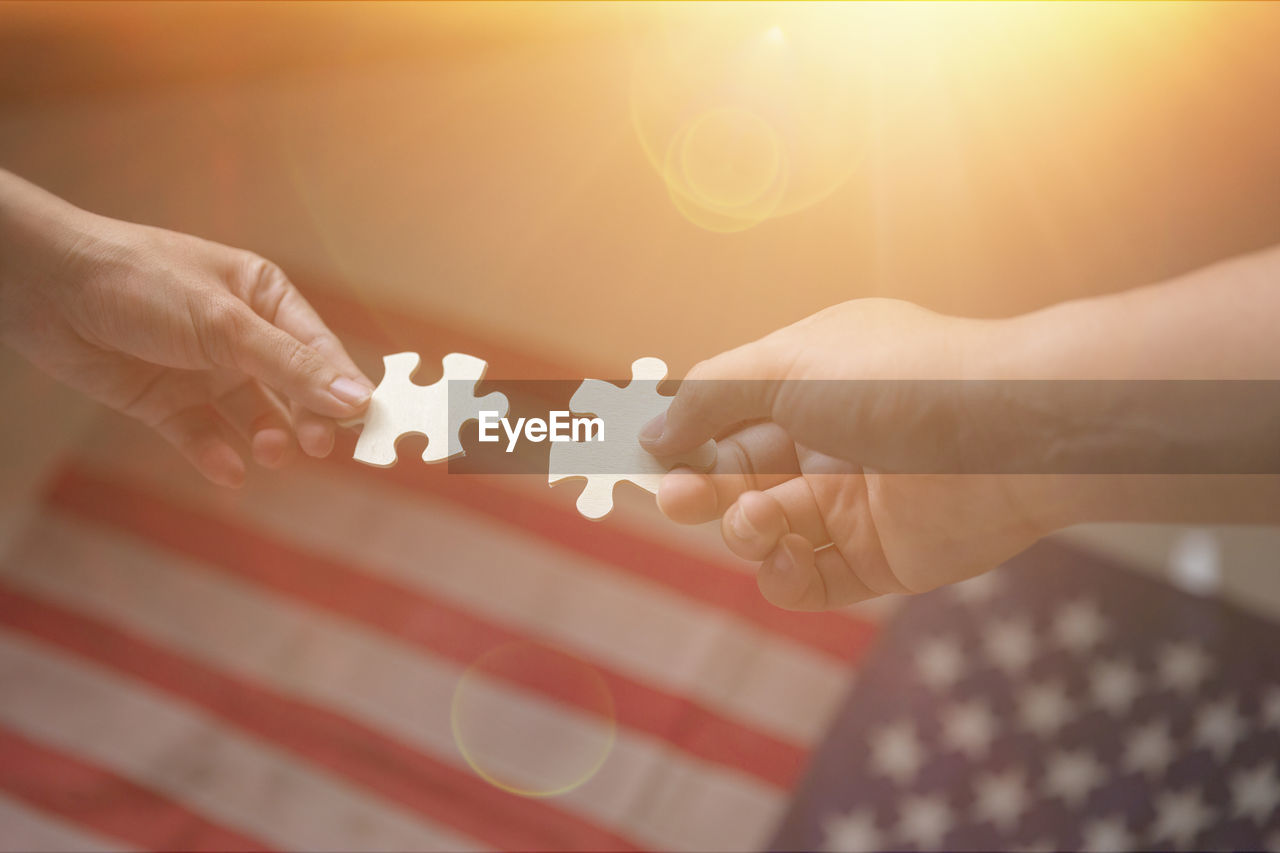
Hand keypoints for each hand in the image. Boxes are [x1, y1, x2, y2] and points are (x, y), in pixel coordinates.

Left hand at [0, 172, 372, 486]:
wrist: (44, 287)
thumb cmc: (141, 282)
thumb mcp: (225, 323)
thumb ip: (291, 366)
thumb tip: (356, 399)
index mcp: (265, 297)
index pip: (320, 350)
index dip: (343, 388)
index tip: (364, 425)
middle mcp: (240, 334)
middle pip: (293, 388)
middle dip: (306, 419)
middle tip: (313, 446)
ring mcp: (202, 369)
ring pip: (253, 416)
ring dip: (267, 438)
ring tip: (270, 453)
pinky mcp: (165, 400)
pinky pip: (204, 435)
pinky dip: (218, 454)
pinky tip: (228, 468)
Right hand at [640, 298, 1064, 610]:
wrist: (1009, 433)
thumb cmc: (897, 380)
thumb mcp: (787, 365)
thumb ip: (708, 398)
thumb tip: (651, 432)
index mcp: (809, 384)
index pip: (724, 416)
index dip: (678, 438)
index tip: (628, 455)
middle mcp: (828, 443)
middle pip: (735, 479)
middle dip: (698, 490)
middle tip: (673, 499)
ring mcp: (853, 503)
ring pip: (764, 532)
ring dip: (743, 530)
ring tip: (757, 521)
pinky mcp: (879, 560)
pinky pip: (807, 581)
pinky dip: (781, 574)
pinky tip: (783, 554)